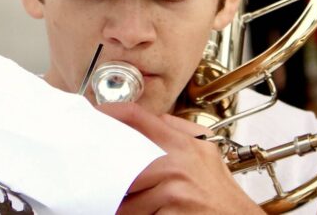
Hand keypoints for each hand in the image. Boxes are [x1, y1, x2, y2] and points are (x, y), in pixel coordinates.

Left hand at [98, 104, 263, 214]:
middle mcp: (176, 162)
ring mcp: (173, 188)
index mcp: (182, 143)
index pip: (137, 117)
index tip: (95, 115)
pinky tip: (146, 214)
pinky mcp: (171, 211)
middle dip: (112, 175)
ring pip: (128, 196)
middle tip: (100, 178)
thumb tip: (150, 119)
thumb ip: (179, 132)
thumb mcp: (205, 152)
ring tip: (126, 206)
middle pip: (124, 162)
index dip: (111, 112)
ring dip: (123, 205)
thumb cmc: (220, 191)